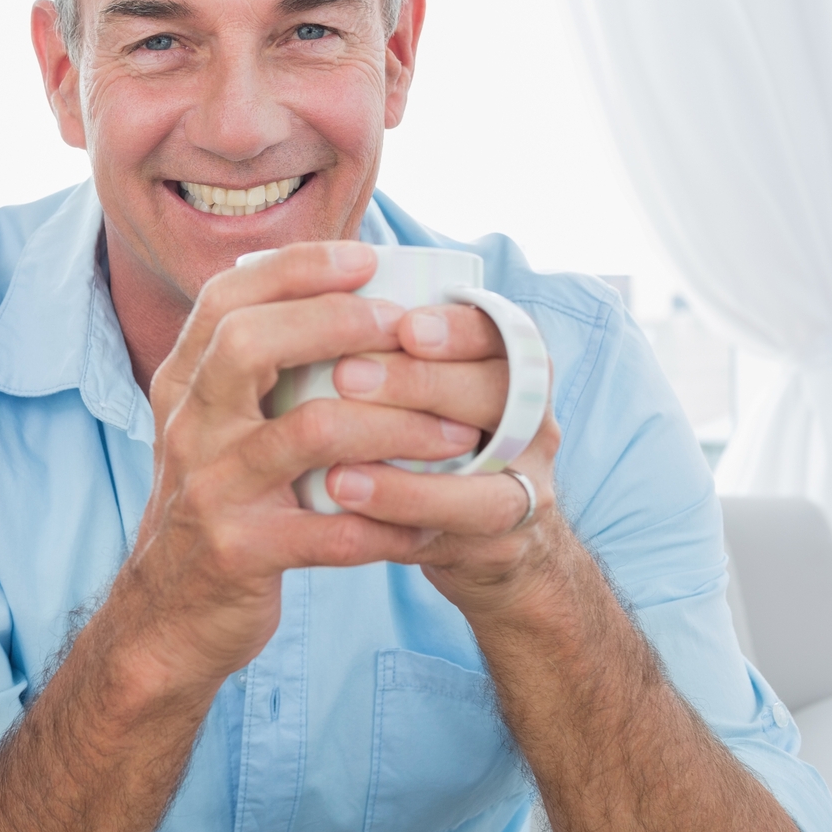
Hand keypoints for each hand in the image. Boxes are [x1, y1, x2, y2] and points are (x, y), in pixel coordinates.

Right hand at [121, 242, 489, 689]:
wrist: (167, 616)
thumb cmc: (216, 507)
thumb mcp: (211, 430)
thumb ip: (251, 371)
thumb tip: (339, 295)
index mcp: (183, 387)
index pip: (226, 299)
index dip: (296, 268)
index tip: (365, 258)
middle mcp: (189, 428)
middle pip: (250, 344)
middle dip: (338, 322)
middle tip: (408, 329)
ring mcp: (211, 490)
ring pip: (309, 432)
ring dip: (396, 425)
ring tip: (455, 432)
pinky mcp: (240, 552)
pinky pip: (331, 531)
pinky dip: (391, 526)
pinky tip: (431, 528)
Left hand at [322, 304, 565, 621]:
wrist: (481, 537)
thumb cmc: (430, 440)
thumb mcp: (419, 386)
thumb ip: (382, 346)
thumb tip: (299, 289)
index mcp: (512, 367)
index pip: (500, 332)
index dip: (458, 328)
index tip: (404, 325)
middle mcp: (532, 421)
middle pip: (499, 392)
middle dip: (423, 384)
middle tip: (347, 376)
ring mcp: (525, 484)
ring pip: (489, 475)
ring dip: (408, 470)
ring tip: (337, 468)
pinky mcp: (502, 541)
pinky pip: (459, 531)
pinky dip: (403, 514)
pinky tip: (348, 505)